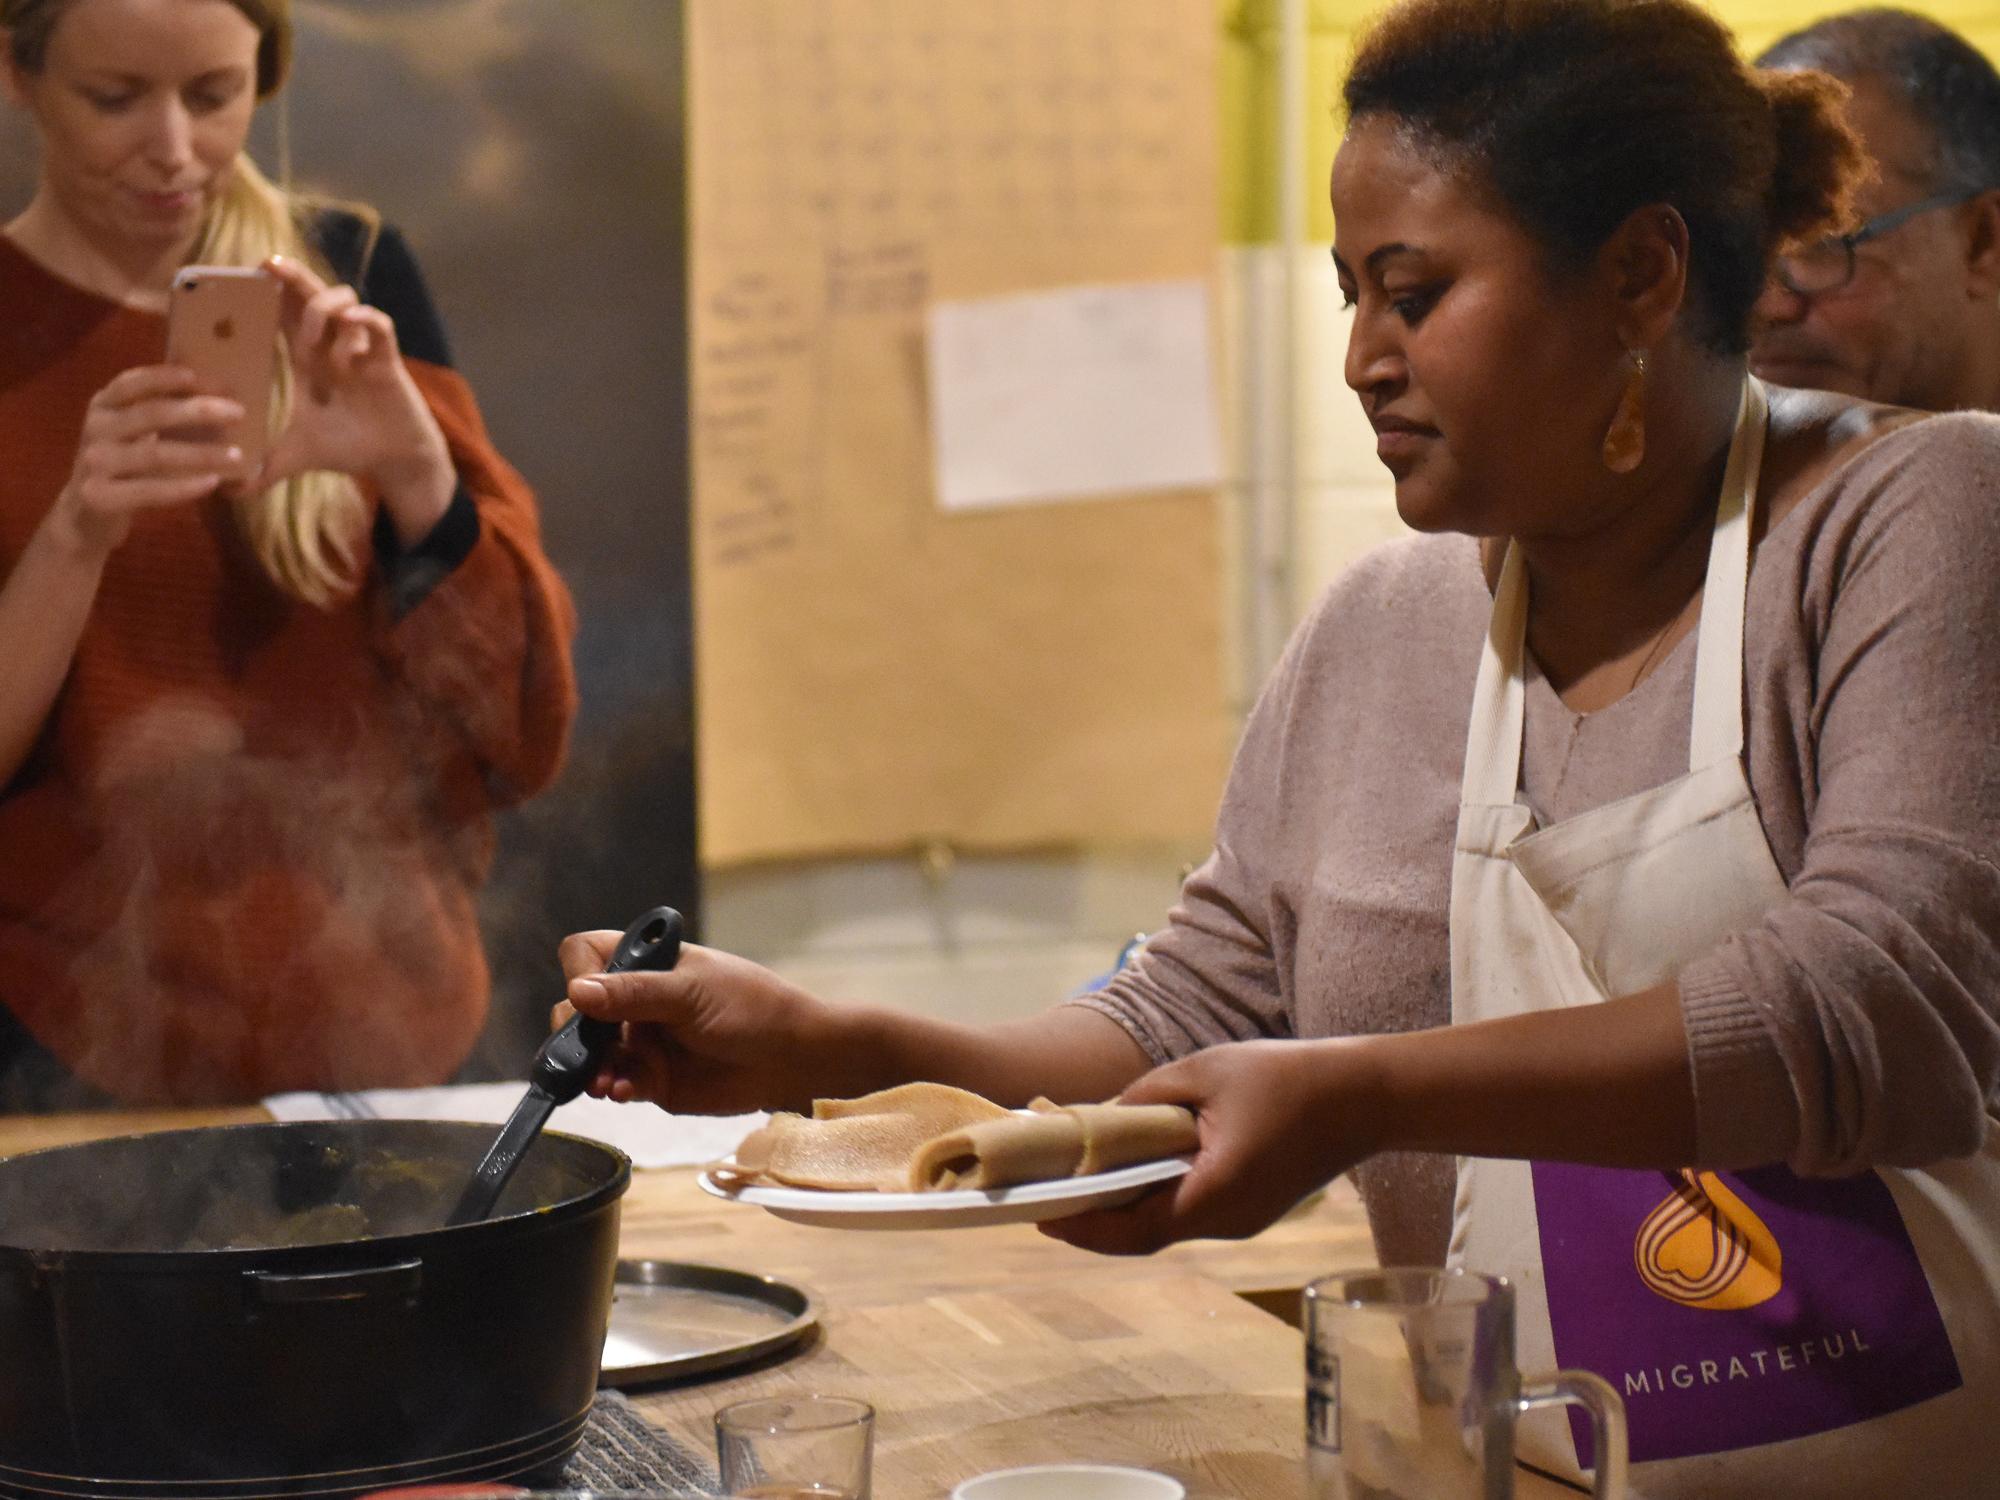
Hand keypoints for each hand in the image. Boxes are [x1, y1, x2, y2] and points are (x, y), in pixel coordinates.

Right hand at [43, 365, 250, 556]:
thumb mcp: (128, 432)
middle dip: (198, 411)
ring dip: (201, 454)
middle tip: (239, 413)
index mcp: (103, 405)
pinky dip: (184, 486)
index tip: (200, 376)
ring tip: (236, 455)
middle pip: (151, 414)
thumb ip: (154, 412)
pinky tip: (212, 482)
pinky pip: (150, 490)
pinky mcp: (99, 496)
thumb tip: (214, 395)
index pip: (131, 383)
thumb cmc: (120, 465)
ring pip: (155, 454)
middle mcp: (95, 429)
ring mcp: (95, 463)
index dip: (165, 377)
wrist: (84, 514)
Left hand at [260, 255, 454, 542]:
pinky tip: (349, 347)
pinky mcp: (387, 358)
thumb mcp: (296, 456)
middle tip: (268, 266)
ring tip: (311, 337)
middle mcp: (330, 345)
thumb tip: (227, 491)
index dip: (266, 289)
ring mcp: (360, 347)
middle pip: (310, 291)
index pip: (281, 310)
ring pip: (344, 298)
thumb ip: (263, 467)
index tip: (242, 275)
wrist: (392, 462)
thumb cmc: (348, 448)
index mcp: (305, 358)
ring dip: (323, 308)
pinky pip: (378, 323)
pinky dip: (361, 325)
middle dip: (291, 275)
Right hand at [553, 935, 853, 1115]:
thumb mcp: (692, 994)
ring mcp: (641, 1041)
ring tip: (605, 1083)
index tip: (589, 997)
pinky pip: (618, 1083)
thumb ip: (636, 994)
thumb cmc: (752, 1009)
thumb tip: (577, 992)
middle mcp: (636, 1000)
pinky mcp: (651, 1079)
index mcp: (647, 964)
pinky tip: (626, 1091)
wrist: (791, 1060)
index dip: (580, 972)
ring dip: (591, 1067)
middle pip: (578, 1010)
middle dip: (576, 1033)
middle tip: (589, 1051)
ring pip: (592, 1053)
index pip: (587, 954)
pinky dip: (616, 1087)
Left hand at [1039, 1037, 1381, 1254]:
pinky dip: (1154, 1194)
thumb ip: (1146, 1097)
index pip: (1134, 1230)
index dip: (1083, 1227)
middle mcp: (1226, 1221)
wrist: (1365, 1095)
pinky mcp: (1250, 1206)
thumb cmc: (1287, 1078)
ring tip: (1078, 1175)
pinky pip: (1190, 1208)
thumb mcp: (1204, 1073)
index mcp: (1214, 1195)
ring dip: (1123, 1205)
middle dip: (1093, 1216)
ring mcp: (1241, 1218)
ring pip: (1166, 1223)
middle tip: (1047, 1190)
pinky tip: (1131, 1167)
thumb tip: (1099, 1118)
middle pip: (1144, 1233)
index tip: (1041, 1214)